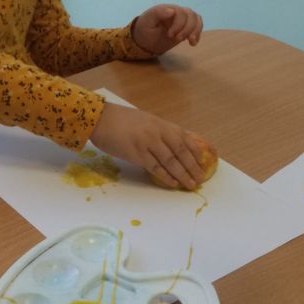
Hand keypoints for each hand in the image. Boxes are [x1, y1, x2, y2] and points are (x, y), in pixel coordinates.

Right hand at [90, 103, 207, 189]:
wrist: (100, 119)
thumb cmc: (121, 120)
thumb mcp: (146, 120)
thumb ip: (159, 131)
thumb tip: (174, 146)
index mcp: (161, 123)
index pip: (184, 137)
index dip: (196, 150)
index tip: (203, 161)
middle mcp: (157, 132)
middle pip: (180, 151)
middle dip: (192, 165)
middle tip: (200, 177)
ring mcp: (147, 142)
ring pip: (170, 161)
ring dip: (182, 174)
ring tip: (190, 184)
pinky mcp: (137, 153)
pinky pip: (155, 167)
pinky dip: (165, 176)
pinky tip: (173, 183)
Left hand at [132, 4, 202, 52]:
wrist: (145, 39)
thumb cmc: (144, 29)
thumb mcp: (147, 22)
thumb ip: (158, 14)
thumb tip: (172, 10)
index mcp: (167, 8)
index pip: (180, 12)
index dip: (179, 24)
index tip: (170, 35)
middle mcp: (177, 12)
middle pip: (191, 15)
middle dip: (187, 29)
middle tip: (178, 39)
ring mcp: (182, 19)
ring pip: (196, 20)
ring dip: (195, 31)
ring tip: (191, 42)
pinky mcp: (186, 27)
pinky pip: (197, 26)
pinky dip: (198, 34)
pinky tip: (192, 43)